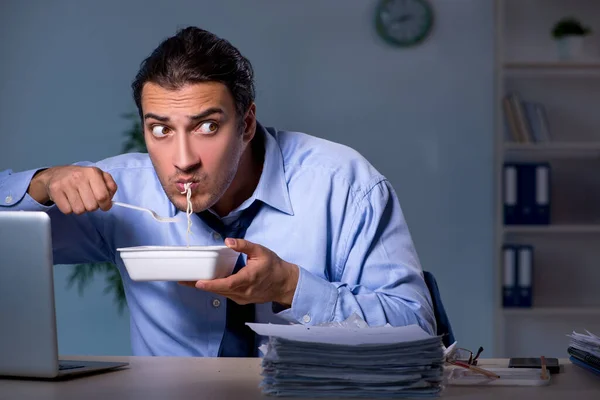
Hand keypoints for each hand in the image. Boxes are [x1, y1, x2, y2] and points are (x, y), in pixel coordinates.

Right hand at [28, 166, 117, 213]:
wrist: (57, 173)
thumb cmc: (82, 177)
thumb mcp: (99, 176)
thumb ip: (110, 186)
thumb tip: (110, 200)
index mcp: (93, 172)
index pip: (103, 196)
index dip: (105, 205)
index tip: (104, 206)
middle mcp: (79, 176)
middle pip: (91, 206)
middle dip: (92, 207)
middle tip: (88, 200)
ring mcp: (66, 183)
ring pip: (79, 210)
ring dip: (80, 208)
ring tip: (78, 199)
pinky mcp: (55, 190)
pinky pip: (67, 210)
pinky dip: (69, 209)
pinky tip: (68, 200)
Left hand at [180, 238, 299, 306]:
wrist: (284, 284)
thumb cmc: (273, 266)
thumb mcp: (260, 251)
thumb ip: (244, 245)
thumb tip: (229, 241)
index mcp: (248, 279)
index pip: (226, 284)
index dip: (211, 284)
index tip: (198, 282)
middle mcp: (243, 291)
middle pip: (218, 290)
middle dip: (199, 285)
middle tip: (183, 280)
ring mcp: (242, 297)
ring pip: (220, 293)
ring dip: (205, 288)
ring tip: (189, 281)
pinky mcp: (241, 299)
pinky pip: (225, 294)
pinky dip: (215, 289)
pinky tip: (206, 282)